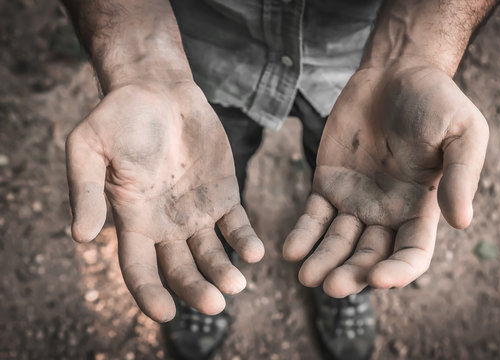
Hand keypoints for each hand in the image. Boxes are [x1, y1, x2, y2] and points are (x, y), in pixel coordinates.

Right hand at [66, 80, 263, 320]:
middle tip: (215, 304)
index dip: (150, 294)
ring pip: (213, 254)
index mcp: (133, 220)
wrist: (158, 90)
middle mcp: (167, 225)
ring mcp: (198, 212)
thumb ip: (86, 190)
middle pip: (181, 270)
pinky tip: (254, 252)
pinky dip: (245, 241)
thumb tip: (81, 237)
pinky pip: (236, 226)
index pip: (139, 270)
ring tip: (237, 285)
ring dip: (225, 272)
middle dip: (196, 290)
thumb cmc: (118, 117)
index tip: (166, 313)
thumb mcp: (88, 147)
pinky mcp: (223, 195)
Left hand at [283, 62, 487, 296]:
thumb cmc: (436, 101)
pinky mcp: (327, 183)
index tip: (378, 278)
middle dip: (351, 274)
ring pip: (337, 242)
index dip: (398, 272)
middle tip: (331, 286)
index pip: (411, 254)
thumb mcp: (463, 133)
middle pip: (368, 256)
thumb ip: (460, 175)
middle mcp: (386, 212)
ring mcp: (354, 200)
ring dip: (322, 262)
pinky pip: (313, 215)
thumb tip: (461, 222)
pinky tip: (291, 251)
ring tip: (306, 276)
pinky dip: (302, 234)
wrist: (395, 73)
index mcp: (420, 208)